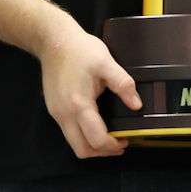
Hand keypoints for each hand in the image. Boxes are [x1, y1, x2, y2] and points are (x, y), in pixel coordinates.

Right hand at [39, 26, 141, 158]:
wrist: (53, 40)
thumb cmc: (78, 49)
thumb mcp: (105, 62)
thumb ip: (122, 84)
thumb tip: (136, 104)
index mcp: (78, 105)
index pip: (96, 140)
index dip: (113, 146)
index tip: (125, 140)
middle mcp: (64, 114)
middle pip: (82, 150)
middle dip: (102, 151)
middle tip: (117, 143)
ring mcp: (56, 113)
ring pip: (73, 143)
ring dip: (91, 144)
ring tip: (107, 135)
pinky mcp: (53, 109)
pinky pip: (68, 131)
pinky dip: (82, 134)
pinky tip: (93, 123)